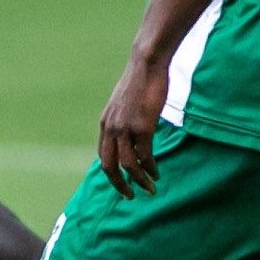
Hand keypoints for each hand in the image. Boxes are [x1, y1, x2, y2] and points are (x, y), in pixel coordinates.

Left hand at [96, 55, 170, 196]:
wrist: (146, 64)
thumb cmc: (140, 82)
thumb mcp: (124, 104)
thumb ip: (124, 120)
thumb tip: (133, 133)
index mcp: (105, 123)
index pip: (103, 156)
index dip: (112, 172)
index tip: (122, 182)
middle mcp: (111, 128)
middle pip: (109, 166)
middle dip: (119, 184)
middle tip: (130, 195)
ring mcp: (125, 128)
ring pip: (127, 165)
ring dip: (138, 180)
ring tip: (150, 188)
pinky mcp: (142, 127)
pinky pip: (144, 155)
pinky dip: (149, 168)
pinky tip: (156, 173)